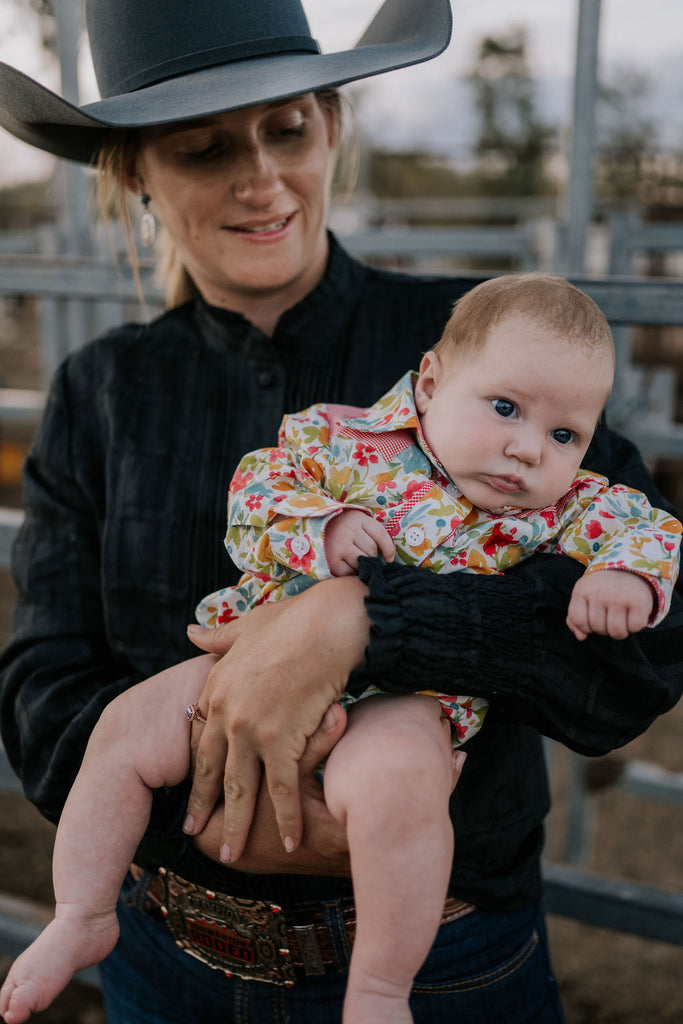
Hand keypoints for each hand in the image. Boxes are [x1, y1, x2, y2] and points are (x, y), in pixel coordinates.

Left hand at [184, 575, 369, 862]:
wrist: (330, 622)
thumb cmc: (296, 620)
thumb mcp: (248, 626)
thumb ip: (217, 638)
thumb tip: (189, 631)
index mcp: (216, 687)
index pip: (201, 739)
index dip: (197, 768)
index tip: (194, 789)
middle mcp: (226, 712)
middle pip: (212, 771)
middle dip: (205, 806)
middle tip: (197, 833)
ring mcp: (251, 728)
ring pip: (241, 789)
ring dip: (238, 826)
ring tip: (232, 854)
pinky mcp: (281, 739)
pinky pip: (282, 789)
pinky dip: (288, 819)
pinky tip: (291, 842)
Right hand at [324, 510, 393, 575]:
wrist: (314, 527)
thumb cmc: (341, 527)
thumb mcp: (357, 522)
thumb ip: (372, 533)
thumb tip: (388, 558)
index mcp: (358, 518)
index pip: (380, 535)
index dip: (388, 549)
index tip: (389, 559)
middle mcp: (348, 530)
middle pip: (372, 551)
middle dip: (371, 556)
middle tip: (363, 555)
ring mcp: (339, 545)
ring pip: (362, 562)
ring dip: (362, 565)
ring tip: (355, 560)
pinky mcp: (331, 559)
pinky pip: (349, 571)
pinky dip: (350, 572)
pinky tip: (347, 565)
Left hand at [566, 569, 654, 640]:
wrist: (629, 568)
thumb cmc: (602, 588)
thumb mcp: (584, 596)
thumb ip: (576, 618)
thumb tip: (581, 637)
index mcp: (582, 590)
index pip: (578, 620)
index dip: (586, 626)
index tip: (593, 618)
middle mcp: (600, 592)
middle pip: (598, 628)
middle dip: (604, 628)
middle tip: (610, 616)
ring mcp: (619, 596)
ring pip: (616, 631)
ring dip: (620, 631)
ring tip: (621, 620)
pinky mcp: (639, 601)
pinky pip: (635, 627)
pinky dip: (635, 626)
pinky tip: (633, 615)